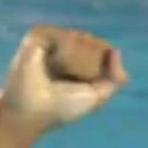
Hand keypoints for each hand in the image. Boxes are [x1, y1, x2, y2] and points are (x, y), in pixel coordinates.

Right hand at [0, 25, 128, 135]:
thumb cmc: (60, 109)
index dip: (100, 68)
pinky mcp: (38, 35)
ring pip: (82, 39)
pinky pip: (66, 38)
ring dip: (75, 63)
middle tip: (65, 83)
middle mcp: (66, 45)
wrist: (31, 112)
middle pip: (95, 43)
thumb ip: (115, 77)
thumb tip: (116, 50)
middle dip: (88, 67)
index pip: (104, 49)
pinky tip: (49, 66)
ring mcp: (52, 39)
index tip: (83, 85)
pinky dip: (63, 57)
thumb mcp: (97, 97)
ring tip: (55, 76)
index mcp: (80, 58)